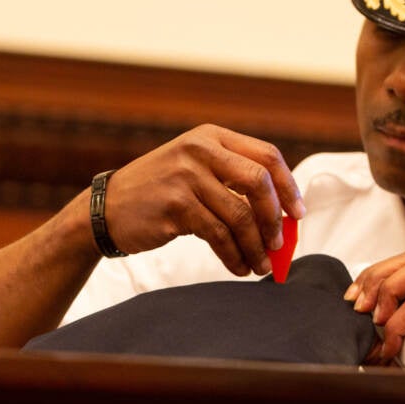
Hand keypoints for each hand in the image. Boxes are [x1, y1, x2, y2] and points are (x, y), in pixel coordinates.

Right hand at [101, 124, 305, 274]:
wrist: (106, 209)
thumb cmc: (159, 193)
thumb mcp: (194, 170)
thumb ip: (232, 181)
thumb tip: (281, 216)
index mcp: (211, 137)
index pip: (266, 155)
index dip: (288, 186)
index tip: (298, 213)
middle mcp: (200, 150)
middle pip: (258, 182)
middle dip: (275, 218)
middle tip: (280, 244)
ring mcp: (186, 176)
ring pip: (240, 215)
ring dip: (256, 246)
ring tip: (261, 266)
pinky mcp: (175, 205)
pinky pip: (219, 235)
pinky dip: (234, 255)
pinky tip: (238, 267)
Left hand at [345, 251, 404, 403]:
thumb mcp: (391, 358)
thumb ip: (376, 337)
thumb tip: (342, 323)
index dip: (376, 273)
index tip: (353, 299)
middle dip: (378, 275)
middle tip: (358, 305)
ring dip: (386, 291)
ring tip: (374, 321)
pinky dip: (396, 325)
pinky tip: (390, 349)